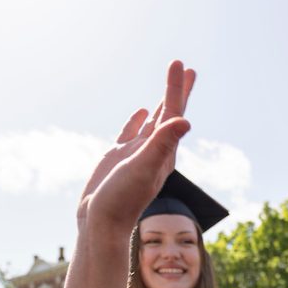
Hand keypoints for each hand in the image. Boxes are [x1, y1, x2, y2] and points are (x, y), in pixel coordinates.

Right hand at [78, 60, 195, 230]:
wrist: (101, 222)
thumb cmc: (123, 198)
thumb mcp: (143, 168)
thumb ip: (162, 144)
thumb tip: (185, 121)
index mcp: (162, 151)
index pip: (173, 113)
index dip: (177, 88)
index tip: (182, 65)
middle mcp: (153, 150)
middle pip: (169, 114)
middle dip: (177, 90)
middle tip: (186, 69)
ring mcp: (135, 153)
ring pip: (153, 122)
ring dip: (161, 103)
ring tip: (170, 86)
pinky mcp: (118, 158)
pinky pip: (131, 132)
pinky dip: (137, 120)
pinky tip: (141, 111)